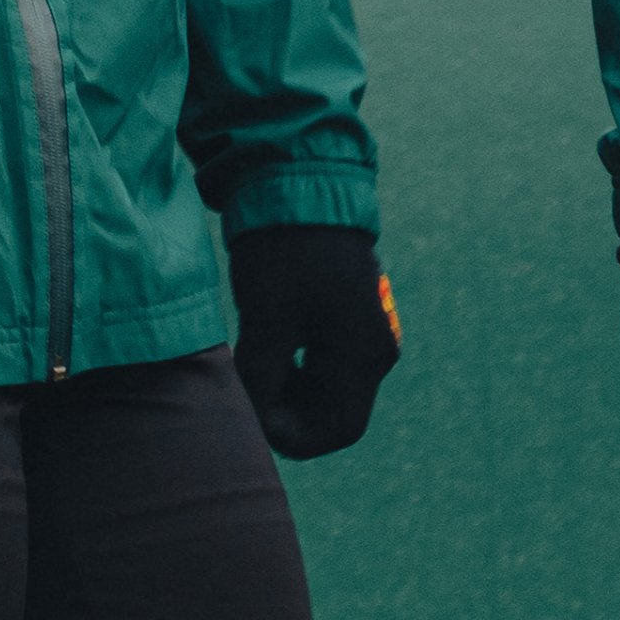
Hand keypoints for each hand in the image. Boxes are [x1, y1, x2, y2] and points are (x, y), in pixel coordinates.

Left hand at [229, 225, 399, 459]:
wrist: (301, 182)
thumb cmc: (286, 252)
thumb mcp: (268, 319)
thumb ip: (262, 378)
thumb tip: (252, 419)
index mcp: (364, 355)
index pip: (340, 429)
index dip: (295, 437)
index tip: (255, 417)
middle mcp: (373, 350)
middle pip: (333, 411)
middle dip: (288, 413)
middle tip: (246, 394)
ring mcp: (361, 332)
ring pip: (325, 388)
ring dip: (287, 392)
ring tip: (250, 371)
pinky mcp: (344, 316)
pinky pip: (321, 362)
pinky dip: (292, 368)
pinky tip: (262, 349)